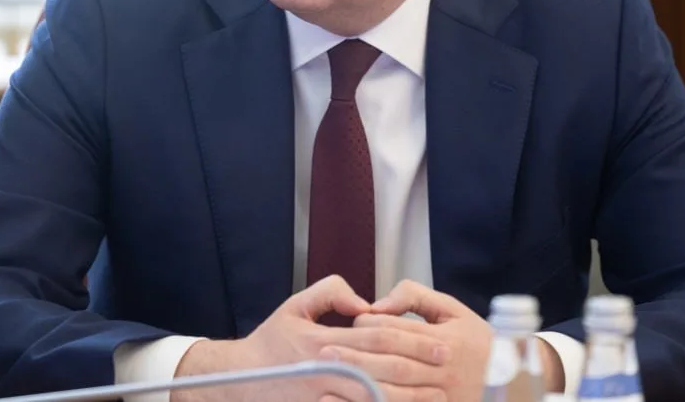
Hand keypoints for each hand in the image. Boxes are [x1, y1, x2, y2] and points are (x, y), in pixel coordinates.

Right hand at [172, 275, 445, 401]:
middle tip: (447, 371)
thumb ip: (329, 293)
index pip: (376, 338)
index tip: (440, 344)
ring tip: (436, 398)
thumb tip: (363, 302)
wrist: (236, 381)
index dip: (411, 340)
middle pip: (381, 372)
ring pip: (372, 400)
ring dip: (407, 400)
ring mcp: (321, 396)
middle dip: (419, 372)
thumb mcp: (294, 307)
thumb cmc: (269, 342)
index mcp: (323, 341)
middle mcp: (324, 370)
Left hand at [320, 281, 493, 401]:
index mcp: (445, 340)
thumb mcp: (452, 309)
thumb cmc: (476, 340)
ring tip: (328, 382)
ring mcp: (439, 397)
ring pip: (393, 394)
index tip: (351, 324)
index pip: (398, 332)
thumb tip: (380, 304)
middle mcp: (441, 371)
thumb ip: (415, 297)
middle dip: (355, 358)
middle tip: (323, 354)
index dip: (369, 327)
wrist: (508, 381)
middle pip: (391, 364)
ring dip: (359, 388)